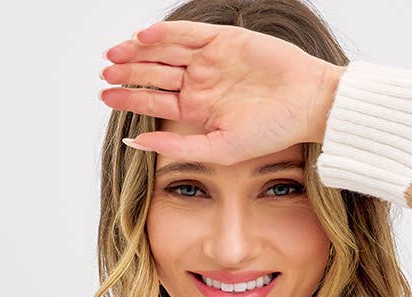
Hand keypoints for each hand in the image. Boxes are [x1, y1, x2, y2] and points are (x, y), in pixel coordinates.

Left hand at [100, 19, 342, 162]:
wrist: (307, 105)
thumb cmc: (270, 134)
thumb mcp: (218, 148)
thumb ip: (178, 146)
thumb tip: (136, 144)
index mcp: (197, 110)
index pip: (154, 101)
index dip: (129, 98)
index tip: (104, 96)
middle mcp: (201, 82)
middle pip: (155, 73)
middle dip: (128, 72)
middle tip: (105, 72)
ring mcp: (211, 58)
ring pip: (165, 51)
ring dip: (139, 51)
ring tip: (115, 54)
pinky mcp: (225, 38)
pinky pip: (188, 32)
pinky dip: (165, 33)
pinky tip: (144, 37)